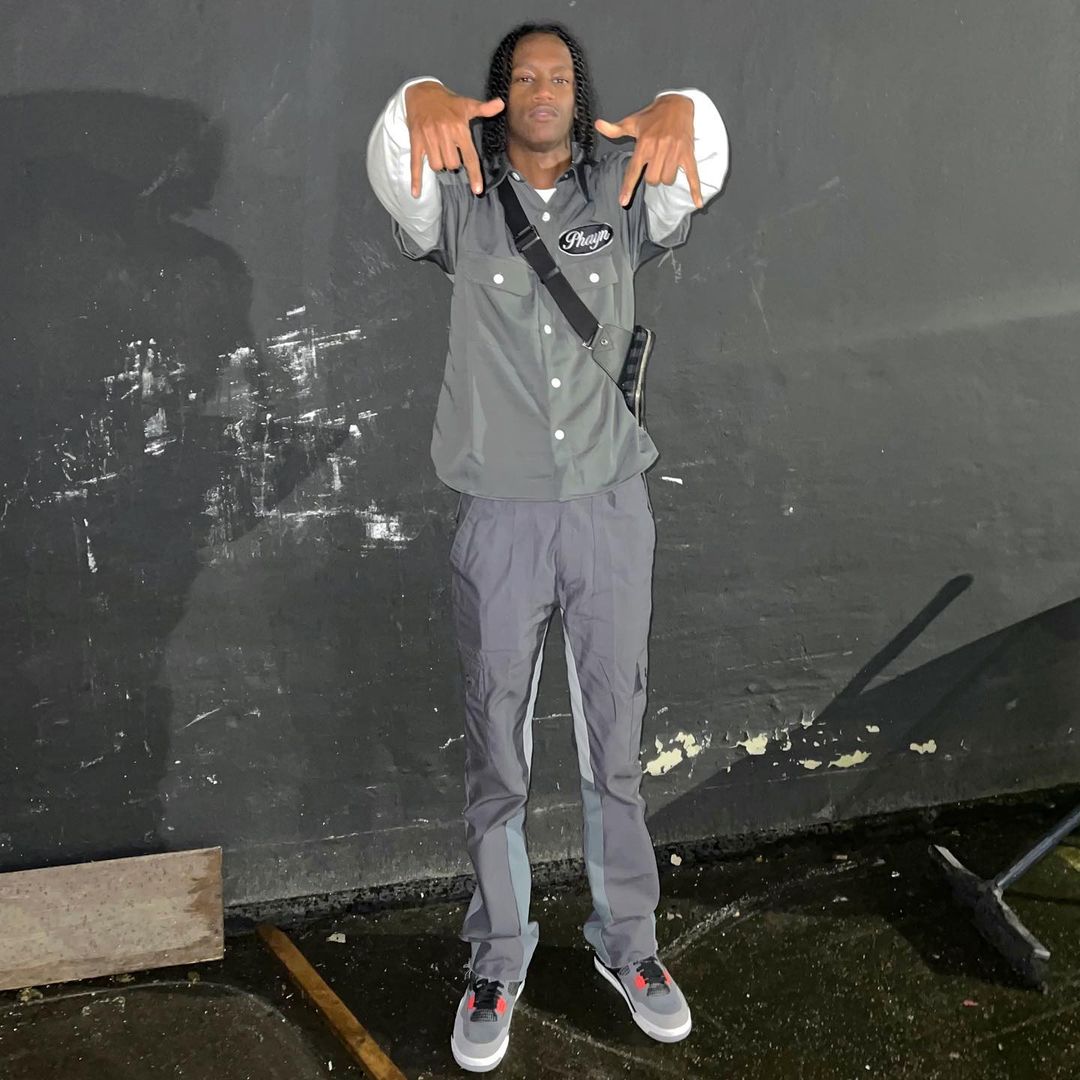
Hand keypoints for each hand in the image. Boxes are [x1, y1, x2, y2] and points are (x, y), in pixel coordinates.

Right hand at [404, 81, 504, 196]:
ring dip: (440, 165)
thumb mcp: (466, 104)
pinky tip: (416, 193)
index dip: (474, 174)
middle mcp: (444, 134)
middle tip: (451, 153)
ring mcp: (429, 139)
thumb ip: (484, 109)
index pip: (470, 157)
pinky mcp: (416, 142)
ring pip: (437, 166)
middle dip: (453, 164)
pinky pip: (416, 164)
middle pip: (452, 164)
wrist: (421, 92)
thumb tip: (501, 104)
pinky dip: (416, 180)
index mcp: (459, 128)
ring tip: (440, 154)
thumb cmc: (447, 102)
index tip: (477, 189)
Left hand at [594, 95, 701, 208]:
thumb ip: (615, 129)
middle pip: (652, 180)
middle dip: (651, 178)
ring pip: (667, 179)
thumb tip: (598, 125)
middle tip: (653, 167)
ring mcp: (674, 153)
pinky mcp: (687, 154)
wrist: (677, 103)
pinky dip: (695, 190)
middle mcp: (659, 149)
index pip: (633, 170)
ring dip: (665, 177)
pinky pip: (692, 175)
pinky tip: (698, 202)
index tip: (623, 201)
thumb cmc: (653, 116)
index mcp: (644, 144)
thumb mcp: (632, 121)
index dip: (628, 187)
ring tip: (665, 166)